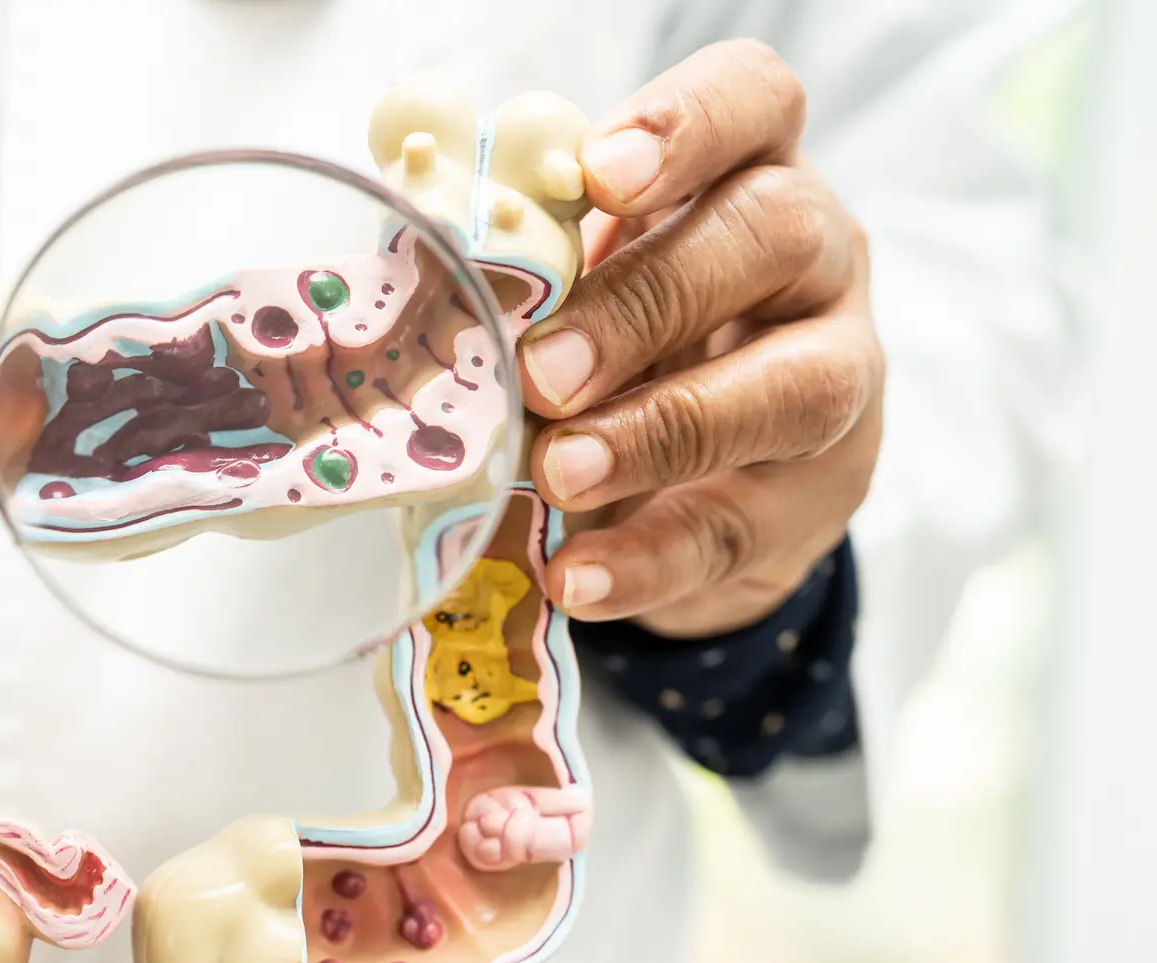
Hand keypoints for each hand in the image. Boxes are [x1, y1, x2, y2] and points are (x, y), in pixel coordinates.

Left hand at [521, 40, 882, 637]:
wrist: (718, 480)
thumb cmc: (632, 345)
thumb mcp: (583, 286)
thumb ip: (522, 261)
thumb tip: (408, 247)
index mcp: (748, 175)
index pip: (755, 103)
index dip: (689, 124)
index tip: (602, 174)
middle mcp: (816, 261)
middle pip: (773, 236)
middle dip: (649, 300)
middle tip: (545, 367)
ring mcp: (836, 381)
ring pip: (789, 389)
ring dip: (661, 432)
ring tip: (559, 472)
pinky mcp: (812, 501)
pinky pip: (737, 527)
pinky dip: (648, 558)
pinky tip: (577, 577)